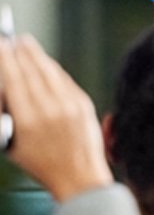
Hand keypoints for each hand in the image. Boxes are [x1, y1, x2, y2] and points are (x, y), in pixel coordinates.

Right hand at [0, 36, 112, 201]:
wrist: (79, 176)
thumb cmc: (42, 164)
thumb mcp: (14, 144)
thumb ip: (8, 115)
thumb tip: (7, 88)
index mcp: (28, 120)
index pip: (14, 81)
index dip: (7, 60)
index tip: (1, 46)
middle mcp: (50, 109)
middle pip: (31, 72)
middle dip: (20, 53)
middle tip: (12, 39)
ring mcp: (70, 105)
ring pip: (50, 72)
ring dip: (37, 55)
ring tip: (27, 43)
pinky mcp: (84, 104)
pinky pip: (65, 80)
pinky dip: (53, 69)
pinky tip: (46, 62)